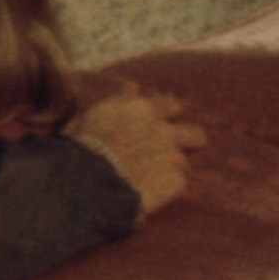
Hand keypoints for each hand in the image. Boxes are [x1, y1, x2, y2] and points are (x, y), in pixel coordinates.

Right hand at [67, 86, 203, 216]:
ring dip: (169, 168)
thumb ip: (120, 100)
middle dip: (186, 143)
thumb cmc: (82, 147)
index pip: (173, 105)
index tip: (159, 124)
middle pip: (196, 134)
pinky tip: (145, 192)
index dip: (168, 116)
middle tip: (167, 152)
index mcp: (144, 109)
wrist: (85, 185)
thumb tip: (133, 87)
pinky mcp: (176, 183)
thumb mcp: (96, 114)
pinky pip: (176, 185)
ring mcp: (173, 157)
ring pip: (183, 162)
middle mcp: (165, 130)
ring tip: (148, 178)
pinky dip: (164, 189)